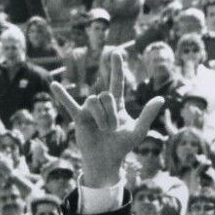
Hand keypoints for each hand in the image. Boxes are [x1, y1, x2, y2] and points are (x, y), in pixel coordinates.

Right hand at [50, 53, 165, 187]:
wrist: (106, 162)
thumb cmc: (122, 148)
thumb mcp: (138, 131)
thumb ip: (148, 114)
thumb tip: (160, 98)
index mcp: (117, 105)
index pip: (117, 82)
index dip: (117, 68)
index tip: (116, 52)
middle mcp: (102, 105)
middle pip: (105, 95)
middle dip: (110, 113)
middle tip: (112, 129)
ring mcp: (90, 110)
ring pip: (93, 101)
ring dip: (100, 117)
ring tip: (103, 131)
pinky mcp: (79, 118)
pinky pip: (69, 104)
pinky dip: (62, 95)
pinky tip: (53, 84)